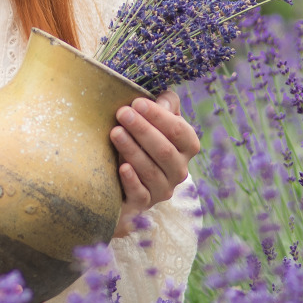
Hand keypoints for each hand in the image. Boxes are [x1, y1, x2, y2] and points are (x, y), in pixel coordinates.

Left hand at [110, 90, 199, 238]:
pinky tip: (122, 167)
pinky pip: (140, 193)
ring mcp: (164, 188)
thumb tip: (162, 100)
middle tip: (122, 113)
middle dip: (142, 130)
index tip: (137, 102)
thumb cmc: (146, 135)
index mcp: (188, 146)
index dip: (158, 116)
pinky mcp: (145, 202)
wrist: (131, 173)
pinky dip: (132, 180)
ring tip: (115, 132)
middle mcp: (180, 170)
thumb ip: (165, 103)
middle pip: (164, 150)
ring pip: (151, 170)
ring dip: (132, 150)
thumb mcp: (158, 117)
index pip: (178, 131)